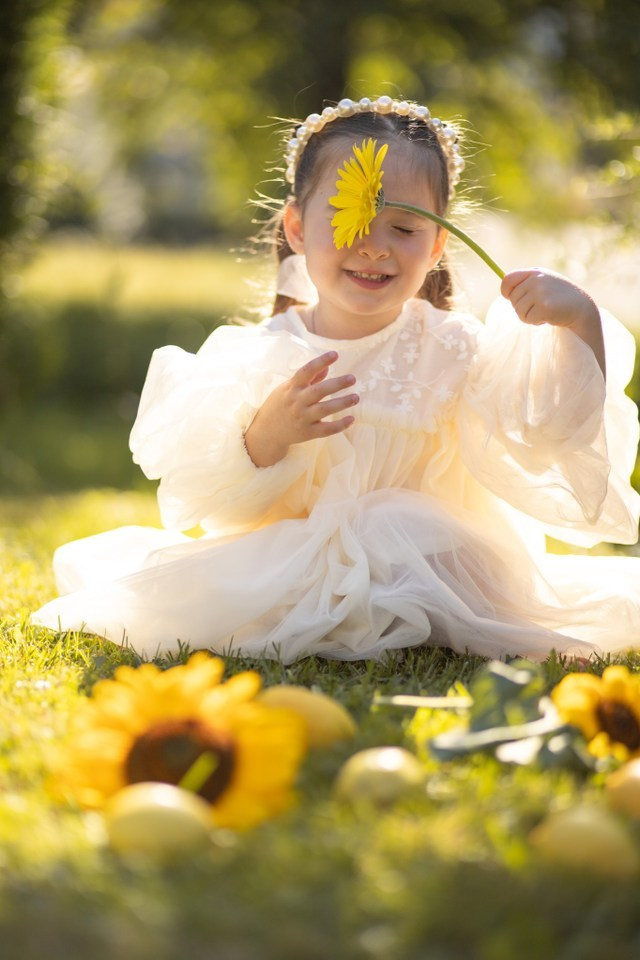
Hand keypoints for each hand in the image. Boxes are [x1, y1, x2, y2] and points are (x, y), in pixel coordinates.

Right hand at [243, 351, 359, 466]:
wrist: (267, 432)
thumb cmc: (280, 405)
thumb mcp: (288, 388)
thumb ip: (309, 379)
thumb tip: (327, 366)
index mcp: (292, 388)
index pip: (306, 371)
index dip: (320, 361)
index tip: (335, 354)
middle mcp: (297, 402)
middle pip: (319, 391)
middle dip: (337, 384)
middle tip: (352, 378)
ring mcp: (302, 418)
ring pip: (324, 409)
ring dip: (342, 403)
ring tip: (356, 397)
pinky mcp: (308, 433)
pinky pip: (326, 429)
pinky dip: (339, 425)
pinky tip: (351, 419)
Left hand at [501, 268, 604, 375]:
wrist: (581, 308)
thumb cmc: (560, 297)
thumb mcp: (544, 283)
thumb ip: (526, 284)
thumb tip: (505, 292)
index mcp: (535, 272)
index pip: (508, 279)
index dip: (506, 291)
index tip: (510, 298)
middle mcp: (536, 279)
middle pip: (513, 299)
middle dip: (523, 307)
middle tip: (539, 307)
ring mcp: (540, 292)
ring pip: (518, 310)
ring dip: (529, 315)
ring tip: (545, 311)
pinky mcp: (544, 306)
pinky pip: (527, 319)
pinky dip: (536, 321)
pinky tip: (548, 317)